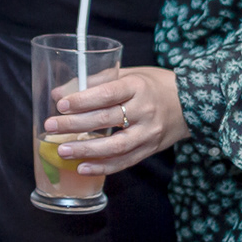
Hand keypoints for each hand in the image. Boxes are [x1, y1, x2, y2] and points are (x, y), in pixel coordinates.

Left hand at [42, 66, 188, 177]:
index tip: (61, 104)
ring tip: (63, 151)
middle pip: (107, 119)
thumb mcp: (129, 73)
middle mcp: (145, 110)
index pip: (108, 93)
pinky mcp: (150, 149)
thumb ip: (96, 82)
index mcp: (138, 86)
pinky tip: (83, 168)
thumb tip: (59, 92)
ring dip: (86, 150)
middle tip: (50, 128)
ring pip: (115, 145)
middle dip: (75, 124)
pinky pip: (125, 161)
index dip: (83, 100)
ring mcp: (149, 132)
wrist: (191, 103)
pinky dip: (103, 167)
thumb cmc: (154, 84)